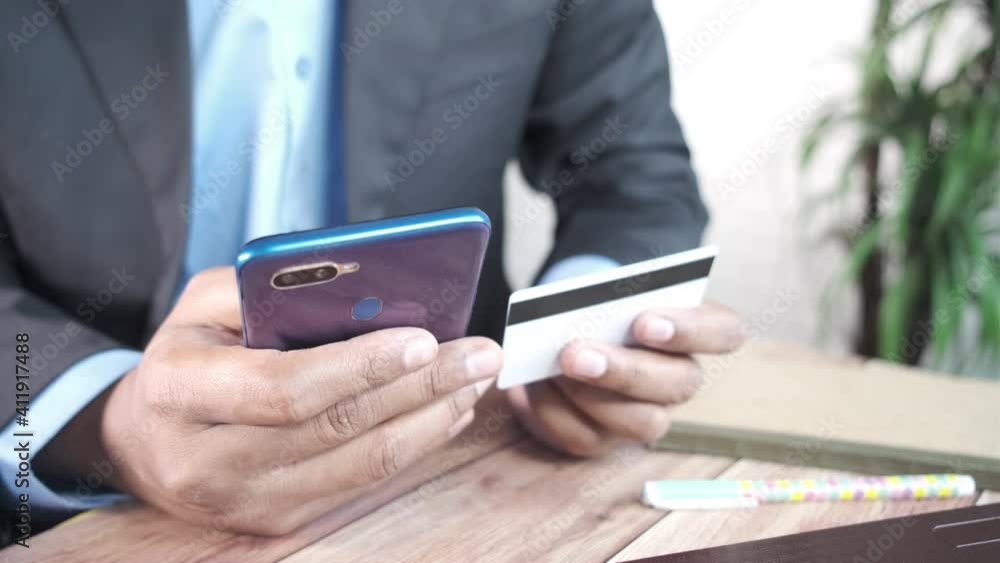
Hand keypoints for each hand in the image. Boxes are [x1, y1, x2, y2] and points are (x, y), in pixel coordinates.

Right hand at [96, 267, 501, 534]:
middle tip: (480, 355)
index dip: (359, 366)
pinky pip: (361, 484)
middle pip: (337, 429)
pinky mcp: (277, 521)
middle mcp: (208, 462)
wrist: (145, 439)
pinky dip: (414, 446)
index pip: (285, 387)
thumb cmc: (187, 355)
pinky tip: (445, 414)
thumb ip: (268, 287)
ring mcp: (246, 502)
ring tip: (475, 381)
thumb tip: (363, 286)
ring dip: (432, 420)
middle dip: (421, 387)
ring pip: (362, 466)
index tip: (423, 338)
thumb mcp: (203, 303)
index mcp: (181, 393)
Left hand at [505, 302, 743, 455]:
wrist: (560, 334)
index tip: (644, 321)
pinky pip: (586, 439)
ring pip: (641, 423)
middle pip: (679, 384)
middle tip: (575, 352)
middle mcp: (680, 378)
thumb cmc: (591, 306)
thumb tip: (577, 315)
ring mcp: (648, 415)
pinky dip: (554, 412)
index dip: (692, 330)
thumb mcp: (599, 293)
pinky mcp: (605, 440)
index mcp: (694, 329)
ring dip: (591, 396)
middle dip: (625, 370)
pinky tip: (531, 387)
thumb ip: (601, 299)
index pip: (725, 331)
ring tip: (552, 368)